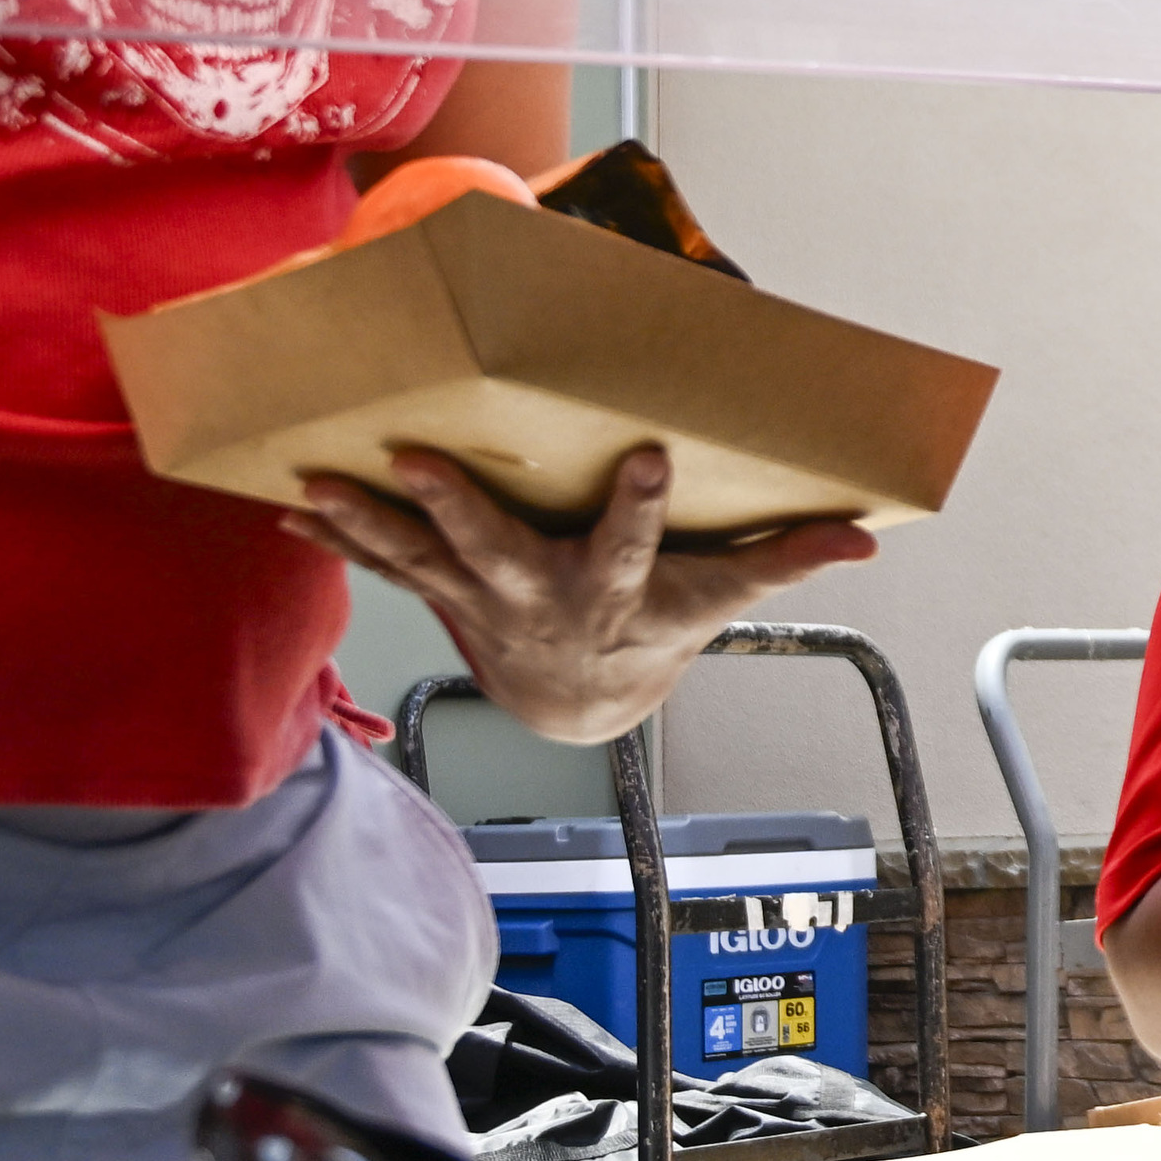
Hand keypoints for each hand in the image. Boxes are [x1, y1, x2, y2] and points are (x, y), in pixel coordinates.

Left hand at [287, 446, 879, 745]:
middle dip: (457, 508)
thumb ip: (785, 561)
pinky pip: (387, 565)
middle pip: (496, 552)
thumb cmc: (656, 631)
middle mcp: (540, 599)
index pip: (637, 547)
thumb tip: (868, 539)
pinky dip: (340, 539)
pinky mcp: (446, 594)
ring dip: (368, 522)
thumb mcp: (723, 602)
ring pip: (421, 558)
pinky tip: (292, 510)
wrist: (581, 702)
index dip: (644, 508)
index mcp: (616, 591)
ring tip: (319, 483)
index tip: (654, 457)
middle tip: (418, 462)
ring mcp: (483, 601)